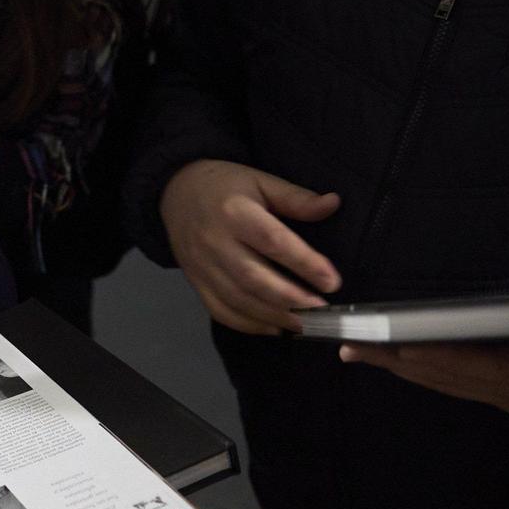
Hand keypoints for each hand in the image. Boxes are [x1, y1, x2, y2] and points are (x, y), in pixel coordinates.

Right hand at [159, 159, 341, 333]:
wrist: (175, 192)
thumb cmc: (224, 185)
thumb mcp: (261, 181)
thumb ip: (295, 198)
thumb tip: (333, 204)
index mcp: (235, 212)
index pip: (272, 241)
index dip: (304, 263)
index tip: (331, 281)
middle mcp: (215, 242)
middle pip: (252, 277)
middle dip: (289, 297)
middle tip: (320, 309)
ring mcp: (202, 265)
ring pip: (237, 299)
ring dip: (272, 315)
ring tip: (303, 323)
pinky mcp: (196, 282)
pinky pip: (220, 310)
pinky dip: (247, 324)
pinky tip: (273, 327)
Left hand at [339, 332, 508, 431]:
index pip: (475, 365)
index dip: (430, 353)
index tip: (389, 342)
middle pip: (450, 378)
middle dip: (397, 363)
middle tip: (347, 347)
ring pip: (456, 386)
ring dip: (408, 370)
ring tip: (363, 355)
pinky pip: (472, 387)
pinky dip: (436, 375)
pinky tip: (415, 367)